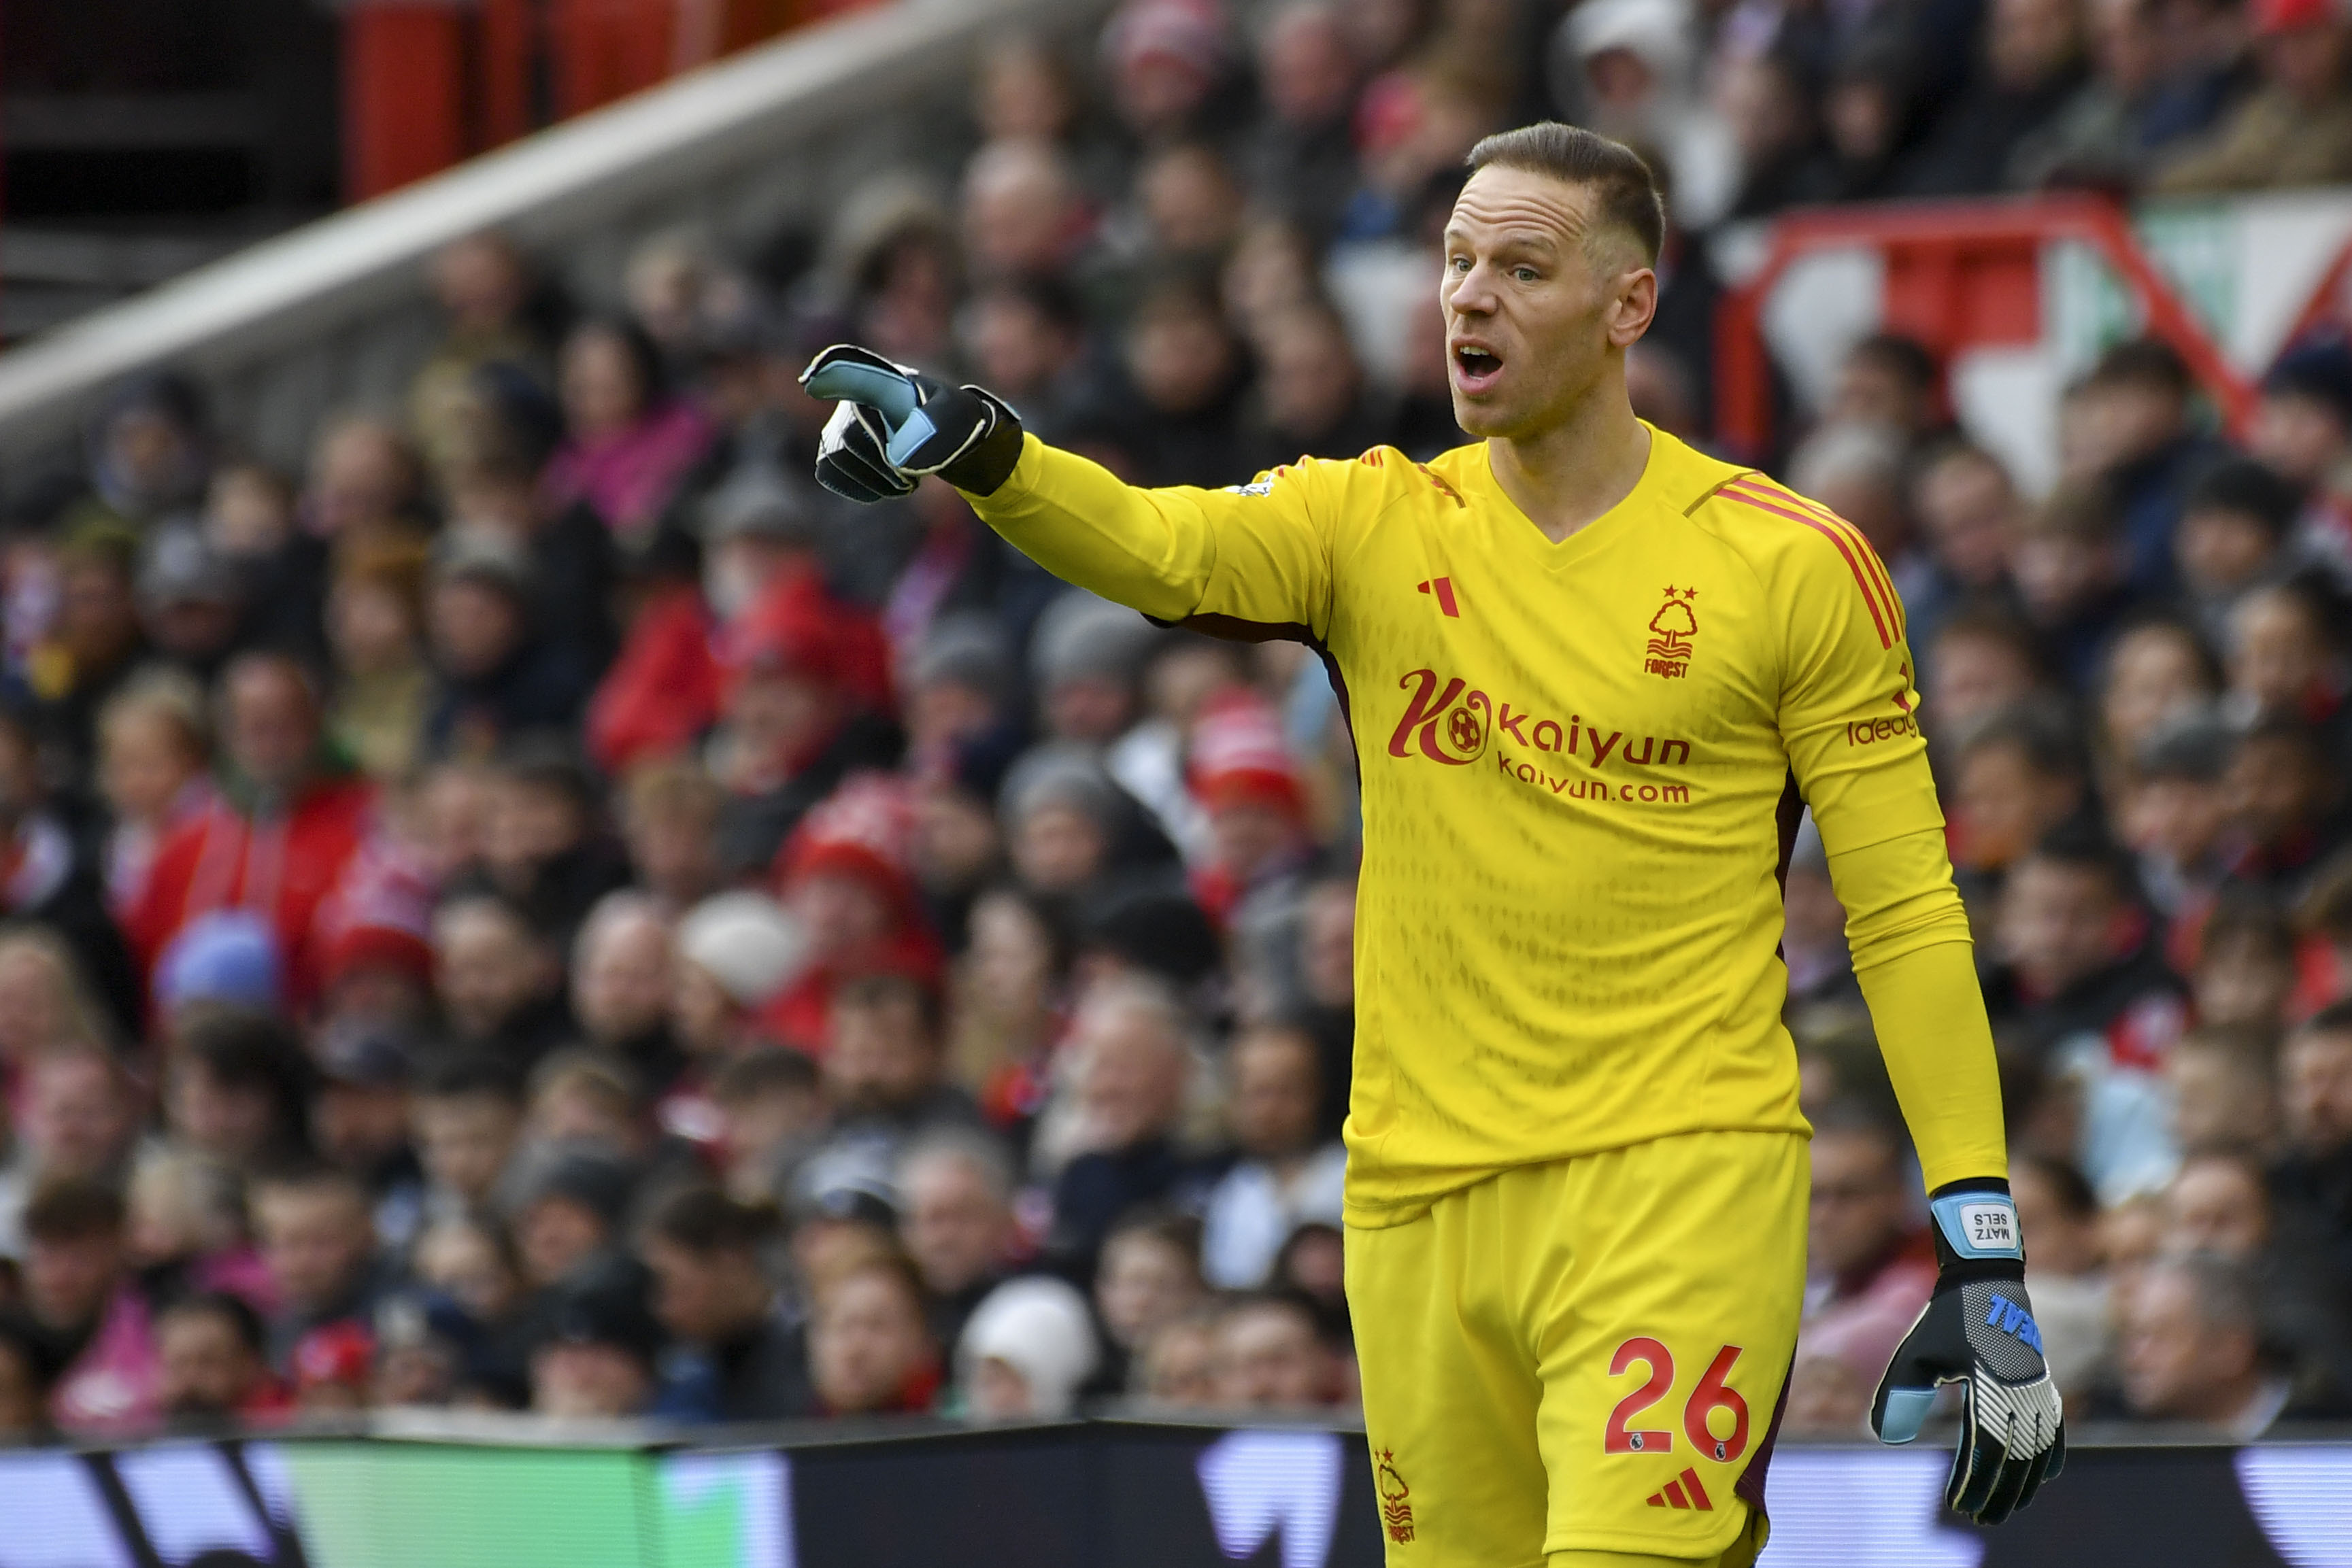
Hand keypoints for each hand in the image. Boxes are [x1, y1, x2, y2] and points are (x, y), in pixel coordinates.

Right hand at [799, 344, 1024, 501]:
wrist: (939, 437)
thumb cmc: (948, 420)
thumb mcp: (958, 418)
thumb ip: (935, 428)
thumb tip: (898, 458)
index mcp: (883, 379)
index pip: (849, 370)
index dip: (828, 376)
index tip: (812, 383)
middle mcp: (851, 396)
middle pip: (849, 438)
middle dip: (884, 464)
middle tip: (915, 471)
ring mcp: (837, 423)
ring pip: (837, 458)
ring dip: (876, 480)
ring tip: (904, 476)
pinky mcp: (830, 451)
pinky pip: (829, 474)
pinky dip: (861, 488)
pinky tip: (883, 483)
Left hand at [1870, 1183, 2064, 1524]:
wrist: (1984, 1279)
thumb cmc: (1945, 1318)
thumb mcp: (1914, 1353)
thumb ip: (1899, 1395)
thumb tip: (1886, 1440)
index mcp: (1989, 1383)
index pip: (1985, 1446)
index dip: (1974, 1479)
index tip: (1958, 1504)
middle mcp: (2020, 1388)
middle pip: (2016, 1455)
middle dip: (1999, 1491)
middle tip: (1981, 1517)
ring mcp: (2036, 1385)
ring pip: (2039, 1447)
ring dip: (2025, 1481)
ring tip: (2008, 1506)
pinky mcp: (2042, 1380)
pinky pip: (2055, 1426)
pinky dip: (2051, 1454)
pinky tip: (2044, 1477)